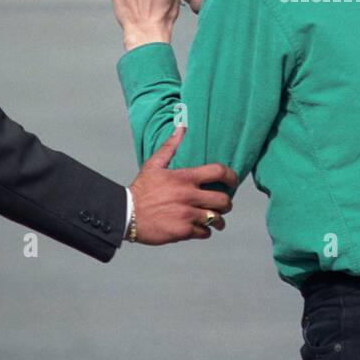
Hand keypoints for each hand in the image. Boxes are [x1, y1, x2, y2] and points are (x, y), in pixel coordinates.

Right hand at [129, 127, 237, 243]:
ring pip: (216, 219)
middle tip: (223, 206)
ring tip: (215, 220)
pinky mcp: (183, 231)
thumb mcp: (154, 165)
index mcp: (185, 178)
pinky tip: (200, 229)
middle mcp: (189, 195)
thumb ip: (170, 146)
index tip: (233, 182)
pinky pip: (204, 233)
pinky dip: (204, 231)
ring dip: (218, 220)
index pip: (218, 172)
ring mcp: (187, 214)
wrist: (125, 214)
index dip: (232, 177)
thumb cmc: (141, 189)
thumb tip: (181, 126)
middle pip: (223, 200)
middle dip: (226, 204)